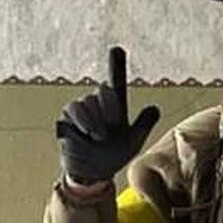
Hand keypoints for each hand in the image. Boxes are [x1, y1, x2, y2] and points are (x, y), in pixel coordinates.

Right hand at [55, 47, 159, 184]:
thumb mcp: (133, 141)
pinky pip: (74, 109)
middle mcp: (97, 103)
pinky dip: (83, 120)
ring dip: (97, 120)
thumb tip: (155, 108)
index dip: (115, 64)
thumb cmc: (114, 156)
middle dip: (110, 108)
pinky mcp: (67, 118)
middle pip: (103, 92)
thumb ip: (143, 124)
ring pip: (88, 101)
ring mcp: (81, 110)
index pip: (114, 80)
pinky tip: (88, 133)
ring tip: (100, 137)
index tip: (117, 49)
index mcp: (114, 106)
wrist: (93, 173)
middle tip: (113, 125)